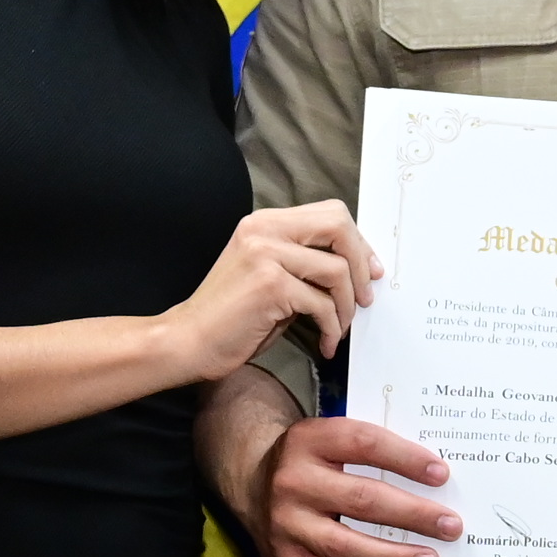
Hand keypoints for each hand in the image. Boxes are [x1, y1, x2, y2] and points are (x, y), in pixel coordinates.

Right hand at [159, 201, 379, 381]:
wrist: (188, 341)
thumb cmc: (231, 315)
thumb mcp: (268, 273)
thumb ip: (303, 261)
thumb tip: (356, 268)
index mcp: (265, 222)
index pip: (330, 213)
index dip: (358, 243)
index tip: (368, 271)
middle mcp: (264, 230)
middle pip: (339, 226)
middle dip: (361, 264)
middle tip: (365, 298)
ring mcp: (266, 255)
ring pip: (337, 271)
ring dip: (347, 307)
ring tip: (340, 328)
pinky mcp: (270, 285)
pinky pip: (322, 304)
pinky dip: (332, 328)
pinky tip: (325, 343)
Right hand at [249, 415, 462, 556]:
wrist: (250, 481)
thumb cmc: (312, 461)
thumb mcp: (331, 441)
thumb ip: (371, 453)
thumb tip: (433, 479)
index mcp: (309, 439)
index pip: (365, 444)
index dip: (405, 458)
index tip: (441, 474)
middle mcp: (293, 479)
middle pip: (363, 499)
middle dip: (413, 514)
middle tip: (451, 525)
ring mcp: (285, 522)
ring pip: (347, 545)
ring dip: (395, 556)